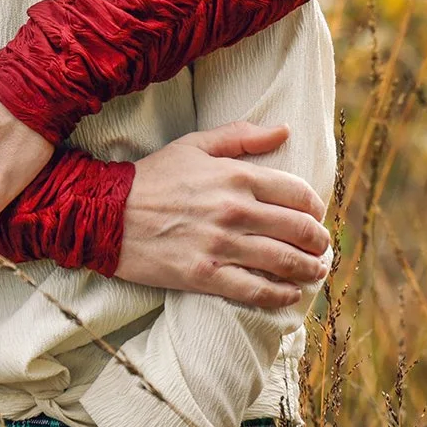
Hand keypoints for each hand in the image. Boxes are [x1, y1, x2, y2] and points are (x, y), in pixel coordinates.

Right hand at [115, 121, 331, 309]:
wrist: (106, 212)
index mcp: (234, 176)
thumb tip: (283, 130)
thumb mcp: (193, 145)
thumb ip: (240, 136)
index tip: (313, 214)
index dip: (315, 206)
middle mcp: (234, 210)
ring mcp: (221, 245)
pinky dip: (283, 295)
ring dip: (310, 270)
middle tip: (320, 247)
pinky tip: (289, 293)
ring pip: (287, 263)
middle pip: (301, 231)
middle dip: (319, 242)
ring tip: (314, 270)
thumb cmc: (153, 177)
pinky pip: (259, 291)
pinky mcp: (207, 275)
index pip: (298, 193)